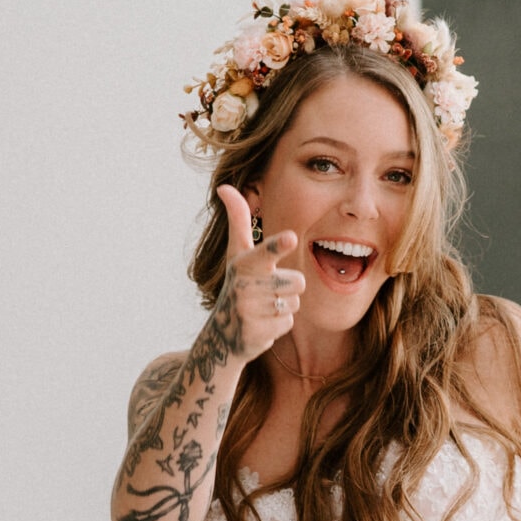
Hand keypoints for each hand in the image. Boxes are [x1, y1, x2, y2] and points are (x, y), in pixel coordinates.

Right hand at [214, 184, 304, 361]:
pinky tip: (262, 323)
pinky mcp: (258, 333)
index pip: (266, 252)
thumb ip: (238, 220)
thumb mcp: (237, 253)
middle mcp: (244, 286)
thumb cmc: (238, 283)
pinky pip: (288, 323)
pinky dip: (279, 324)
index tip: (291, 236)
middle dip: (289, 287)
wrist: (223, 334)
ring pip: (294, 303)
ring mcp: (250, 311)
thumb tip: (224, 186)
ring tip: (263, 306)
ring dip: (284, 306)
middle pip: (297, 281)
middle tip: (267, 290)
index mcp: (243, 264)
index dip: (278, 244)